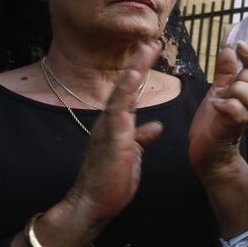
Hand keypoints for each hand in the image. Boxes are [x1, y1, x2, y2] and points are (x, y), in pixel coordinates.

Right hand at [68, 41, 164, 225]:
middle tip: (152, 41)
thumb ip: (142, 138)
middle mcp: (110, 122)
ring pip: (121, 93)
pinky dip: (125, 92)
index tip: (153, 54)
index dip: (141, 73)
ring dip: (135, 69)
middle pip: (126, 86)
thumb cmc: (110, 181)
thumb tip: (156, 127)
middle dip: (139, 63)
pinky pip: (118, 111)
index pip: (130, 94)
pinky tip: (133, 76)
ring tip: (147, 49)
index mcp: (116, 125)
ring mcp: (108, 129)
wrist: (91, 205)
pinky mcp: (111, 139)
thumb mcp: (132, 154)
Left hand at [188, 43, 247, 177]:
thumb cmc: (213, 121)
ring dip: (237, 91)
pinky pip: (239, 112)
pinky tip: (217, 106)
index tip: (240, 46)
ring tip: (222, 99)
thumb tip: (229, 49)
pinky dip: (228, 105)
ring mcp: (245, 116)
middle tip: (228, 87)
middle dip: (245, 77)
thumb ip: (225, 71)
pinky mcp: (233, 128)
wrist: (207, 152)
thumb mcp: (217, 90)